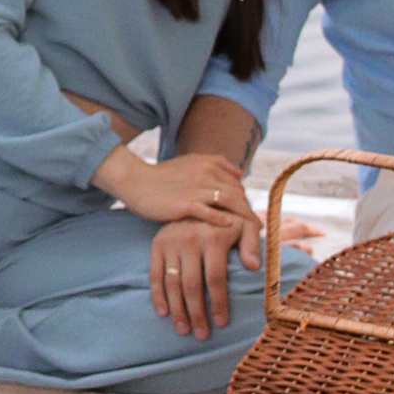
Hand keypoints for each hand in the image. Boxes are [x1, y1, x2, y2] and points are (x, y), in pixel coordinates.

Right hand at [107, 149, 260, 236]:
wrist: (135, 181)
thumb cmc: (162, 176)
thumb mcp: (190, 162)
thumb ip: (215, 163)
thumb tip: (240, 172)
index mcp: (207, 164)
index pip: (235, 183)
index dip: (246, 200)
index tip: (251, 215)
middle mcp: (204, 173)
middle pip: (237, 192)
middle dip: (249, 210)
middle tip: (258, 227)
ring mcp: (194, 188)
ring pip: (228, 201)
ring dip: (243, 216)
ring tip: (252, 231)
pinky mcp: (184, 204)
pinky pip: (208, 212)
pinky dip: (221, 219)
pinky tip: (230, 226)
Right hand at [146, 205, 255, 339]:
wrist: (198, 195)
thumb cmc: (228, 218)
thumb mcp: (245, 224)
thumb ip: (252, 244)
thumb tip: (253, 267)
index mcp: (212, 237)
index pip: (215, 278)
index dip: (219, 303)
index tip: (222, 323)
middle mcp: (189, 240)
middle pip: (192, 285)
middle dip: (197, 313)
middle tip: (201, 335)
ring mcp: (170, 242)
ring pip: (172, 283)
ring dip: (177, 310)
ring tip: (183, 330)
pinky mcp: (157, 244)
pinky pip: (155, 274)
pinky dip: (157, 295)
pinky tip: (163, 313)